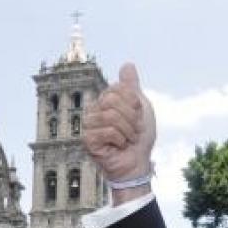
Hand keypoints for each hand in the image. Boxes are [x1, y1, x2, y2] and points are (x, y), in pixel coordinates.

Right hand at [83, 63, 155, 181]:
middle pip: (112, 100)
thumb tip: (127, 65)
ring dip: (127, 130)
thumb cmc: (138, 139)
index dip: (133, 103)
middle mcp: (94, 110)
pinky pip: (108, 131)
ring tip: (127, 140)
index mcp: (105, 101)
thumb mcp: (140, 108)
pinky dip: (120, 140)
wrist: (138, 162)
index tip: (137, 117)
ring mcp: (89, 125)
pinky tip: (118, 147)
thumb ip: (132, 88)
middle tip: (133, 130)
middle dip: (131, 117)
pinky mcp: (87, 140)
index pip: (118, 88)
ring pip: (111, 116)